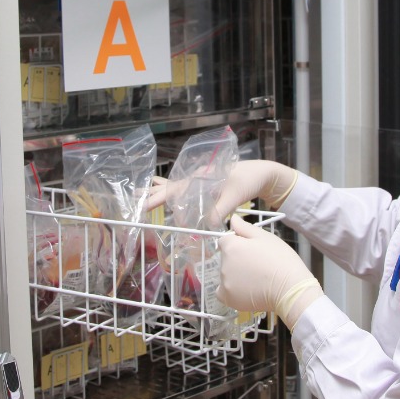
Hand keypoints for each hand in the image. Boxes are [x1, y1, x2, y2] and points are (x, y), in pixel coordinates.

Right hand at [143, 160, 298, 224]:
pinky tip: (169, 198)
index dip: (162, 201)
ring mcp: (200, 181)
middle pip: (170, 186)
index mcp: (200, 176)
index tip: (150, 210)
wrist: (262, 173)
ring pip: (175, 187)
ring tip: (143, 196)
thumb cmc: (248, 180)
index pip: (176, 190)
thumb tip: (206, 225)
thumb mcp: (234, 196)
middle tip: (137, 203)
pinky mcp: (207, 186)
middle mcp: (197, 177)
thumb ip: (220, 210)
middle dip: (154, 195)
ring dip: (161, 192)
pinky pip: (185, 190)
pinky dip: (175, 194)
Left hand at [216, 216, 321, 326]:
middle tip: (257, 265)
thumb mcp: (265, 237)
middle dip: (237, 259)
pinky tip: (244, 290)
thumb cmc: (281, 259)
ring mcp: (225, 283)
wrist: (289, 288)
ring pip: (226, 275)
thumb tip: (232, 219)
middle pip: (225, 258)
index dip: (237, 243)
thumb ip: (245, 228)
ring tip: (256, 279)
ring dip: (235, 275)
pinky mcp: (229, 299)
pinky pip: (222, 293)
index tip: (251, 250)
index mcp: (231, 246)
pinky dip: (230, 291)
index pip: (224, 241)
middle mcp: (223, 264)